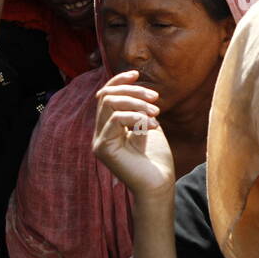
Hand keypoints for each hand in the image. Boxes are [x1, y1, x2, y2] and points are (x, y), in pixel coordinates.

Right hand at [92, 70, 175, 197]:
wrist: (159, 183)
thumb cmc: (156, 157)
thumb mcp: (147, 124)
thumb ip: (138, 107)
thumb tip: (134, 84)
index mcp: (109, 126)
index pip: (105, 94)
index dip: (118, 80)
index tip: (136, 74)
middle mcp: (100, 132)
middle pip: (107, 96)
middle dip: (133, 92)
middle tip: (155, 99)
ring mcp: (99, 140)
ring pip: (110, 104)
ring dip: (137, 103)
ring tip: (156, 114)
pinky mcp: (102, 148)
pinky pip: (116, 120)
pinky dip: (137, 117)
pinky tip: (153, 127)